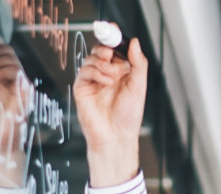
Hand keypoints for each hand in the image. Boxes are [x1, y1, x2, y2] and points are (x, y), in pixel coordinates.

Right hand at [74, 41, 147, 185]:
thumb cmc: (128, 116)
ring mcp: (92, 81)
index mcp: (120, 72)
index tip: (113, 30)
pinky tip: (106, 81)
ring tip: (112, 76)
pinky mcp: (82, 88)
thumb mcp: (138, 86)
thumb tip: (134, 42)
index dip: (113, 38)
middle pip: (100, 50)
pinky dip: (95, 72)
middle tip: (111, 53)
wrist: (116, 136)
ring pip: (92, 59)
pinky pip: (84, 71)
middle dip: (106, 48)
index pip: (114, 49)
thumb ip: (138, 63)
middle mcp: (105, 74)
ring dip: (102, 63)